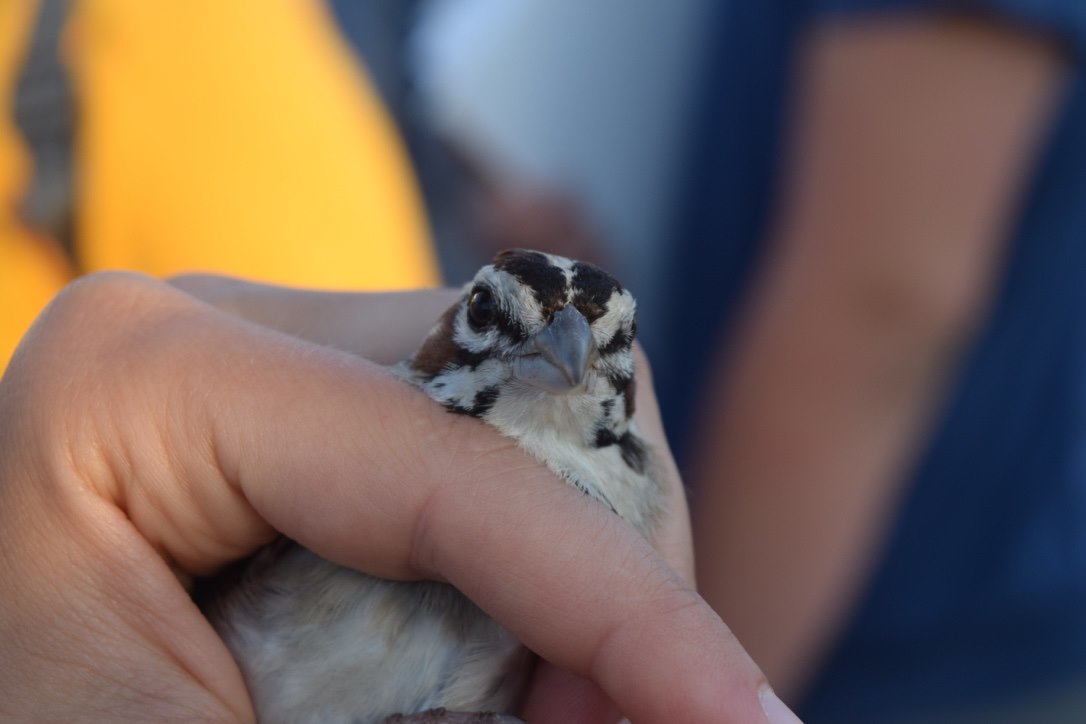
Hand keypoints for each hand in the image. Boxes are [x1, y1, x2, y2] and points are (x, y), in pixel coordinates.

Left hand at [0, 272, 786, 721]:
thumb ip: (464, 713)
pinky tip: (506, 657)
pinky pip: (487, 453)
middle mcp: (223, 325)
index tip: (746, 719)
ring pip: (528, 420)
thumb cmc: (49, 716)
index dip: (623, 603)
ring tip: (547, 700)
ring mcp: (280, 359)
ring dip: (580, 576)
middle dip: (608, 577)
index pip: (449, 460)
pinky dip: (534, 564)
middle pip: (524, 393)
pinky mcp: (320, 414)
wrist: (9, 702)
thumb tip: (693, 711)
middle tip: (606, 720)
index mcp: (147, 374)